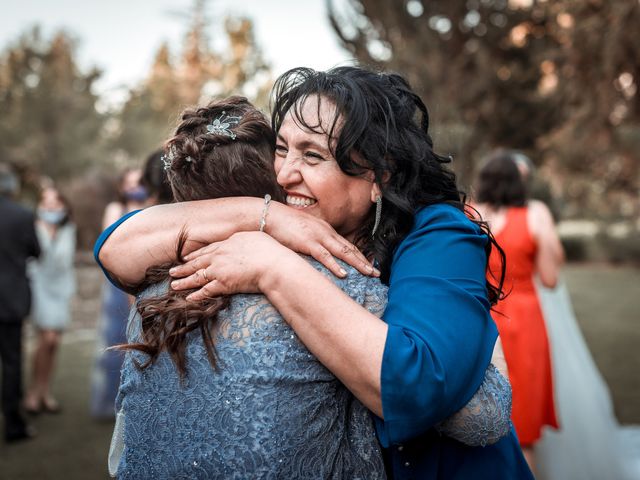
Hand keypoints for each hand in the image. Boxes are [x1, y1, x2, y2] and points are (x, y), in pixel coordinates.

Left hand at [169, 231, 294, 300]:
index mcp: (227, 243)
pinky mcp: (223, 284)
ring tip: (173, 285)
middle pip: (197, 262)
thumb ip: (243, 240)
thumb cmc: (270, 251)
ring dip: (184, 281)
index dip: (195, 255)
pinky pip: (205, 290)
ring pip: (196, 276)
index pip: (207, 249)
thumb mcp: (254, 237)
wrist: (273, 265)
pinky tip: (188, 297)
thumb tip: (240, 242)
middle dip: (183, 267)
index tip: (186, 258)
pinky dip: (196, 295)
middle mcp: (219, 256)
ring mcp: (219, 270)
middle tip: (172, 271)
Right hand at [185, 201, 377, 278]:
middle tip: (377, 273)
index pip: (346, 244)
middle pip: (349, 249)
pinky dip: (336, 265)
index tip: (369, 265)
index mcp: (325, 229)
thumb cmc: (283, 225)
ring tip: (369, 274)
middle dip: (365, 261)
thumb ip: (312, 241)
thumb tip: (318, 253)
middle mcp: (325, 232)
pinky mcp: (307, 242)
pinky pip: (324, 256)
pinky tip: (344, 274)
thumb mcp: (303, 232)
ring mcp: (318, 237)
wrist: (268, 215)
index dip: (359, 256)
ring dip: (358, 264)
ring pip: (343, 252)